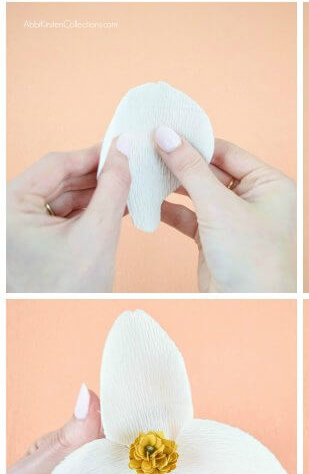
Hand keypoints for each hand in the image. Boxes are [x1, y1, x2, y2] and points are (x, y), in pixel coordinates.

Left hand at [7, 137, 131, 291]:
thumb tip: (125, 152)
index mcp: (11, 206)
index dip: (93, 154)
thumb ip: (113, 188)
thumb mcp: (97, 233)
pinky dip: (92, 209)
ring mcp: (24, 227)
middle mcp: (12, 213)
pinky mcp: (39, 240)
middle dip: (98, 174)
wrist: (61, 328)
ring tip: (128, 186)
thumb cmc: (67, 290)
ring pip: (66, 196)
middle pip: (60, 179)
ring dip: (98, 192)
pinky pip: (67, 214)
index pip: (56, 164)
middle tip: (130, 165)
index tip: (122, 145)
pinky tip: (117, 205)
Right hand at [155, 128, 295, 291]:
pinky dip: (172, 211)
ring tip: (146, 173)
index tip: (164, 132)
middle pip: (212, 171)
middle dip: (181, 164)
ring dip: (174, 187)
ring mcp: (235, 220)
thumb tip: (167, 135)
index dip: (196, 143)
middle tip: (149, 150)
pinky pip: (191, 216)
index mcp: (270, 185)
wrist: (248, 306)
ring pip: (199, 194)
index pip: (228, 152)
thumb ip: (190, 169)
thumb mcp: (219, 206)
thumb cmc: (251, 258)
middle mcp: (255, 200)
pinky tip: (150, 203)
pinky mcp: (216, 238)